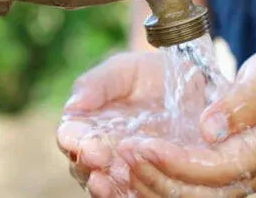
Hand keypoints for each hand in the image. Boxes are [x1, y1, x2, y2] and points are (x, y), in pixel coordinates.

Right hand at [56, 52, 176, 195]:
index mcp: (85, 124)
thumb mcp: (123, 70)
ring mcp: (122, 167)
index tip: (89, 142)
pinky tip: (137, 191)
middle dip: (90, 165)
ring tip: (114, 181)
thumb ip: (97, 84)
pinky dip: (131, 193)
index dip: (75, 141)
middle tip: (102, 159)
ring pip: (106, 184)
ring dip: (108, 186)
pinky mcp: (147, 178)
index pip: (70, 137)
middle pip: (83, 166)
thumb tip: (73, 105)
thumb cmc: (146, 74)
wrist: (186, 84)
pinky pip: (133, 192)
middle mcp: (98, 151)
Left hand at [115, 45, 255, 196]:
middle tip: (123, 153)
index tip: (145, 145)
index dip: (181, 162)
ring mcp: (241, 180)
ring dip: (153, 186)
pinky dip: (158, 184)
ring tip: (120, 163)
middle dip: (158, 178)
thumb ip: (245, 99)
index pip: (223, 167)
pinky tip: (131, 172)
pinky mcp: (224, 178)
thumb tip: (209, 128)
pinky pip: (189, 192)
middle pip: (204, 193)